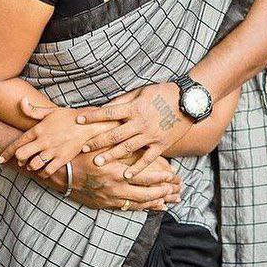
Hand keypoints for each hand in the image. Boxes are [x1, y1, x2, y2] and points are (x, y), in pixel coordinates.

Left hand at [0, 97, 119, 175]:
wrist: (88, 125)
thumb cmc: (69, 117)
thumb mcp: (50, 111)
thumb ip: (33, 110)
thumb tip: (21, 101)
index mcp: (38, 130)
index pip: (17, 143)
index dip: (7, 153)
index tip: (1, 160)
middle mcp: (43, 141)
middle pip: (22, 156)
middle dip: (19, 160)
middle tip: (21, 160)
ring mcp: (52, 151)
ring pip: (33, 165)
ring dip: (31, 166)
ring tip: (33, 164)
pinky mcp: (62, 159)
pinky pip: (47, 171)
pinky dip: (43, 173)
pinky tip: (44, 169)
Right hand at [25, 150, 182, 211]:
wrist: (58, 172)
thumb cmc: (79, 153)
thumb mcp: (98, 141)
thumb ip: (117, 138)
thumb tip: (135, 130)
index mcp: (115, 170)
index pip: (145, 174)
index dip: (161, 176)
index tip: (174, 174)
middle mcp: (114, 187)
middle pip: (146, 192)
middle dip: (164, 191)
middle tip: (178, 190)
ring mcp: (109, 198)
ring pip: (139, 203)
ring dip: (157, 202)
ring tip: (172, 200)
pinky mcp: (104, 204)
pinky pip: (128, 208)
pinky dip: (143, 207)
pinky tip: (155, 207)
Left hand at [75, 83, 194, 179]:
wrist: (189, 101)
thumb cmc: (163, 92)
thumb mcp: (142, 91)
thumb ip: (124, 99)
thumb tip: (106, 105)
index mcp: (134, 108)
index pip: (108, 112)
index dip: (92, 116)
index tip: (78, 120)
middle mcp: (140, 123)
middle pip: (114, 134)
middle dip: (97, 141)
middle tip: (83, 148)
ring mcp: (151, 135)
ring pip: (128, 148)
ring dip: (112, 156)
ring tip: (98, 162)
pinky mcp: (162, 144)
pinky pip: (148, 159)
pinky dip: (137, 167)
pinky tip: (126, 174)